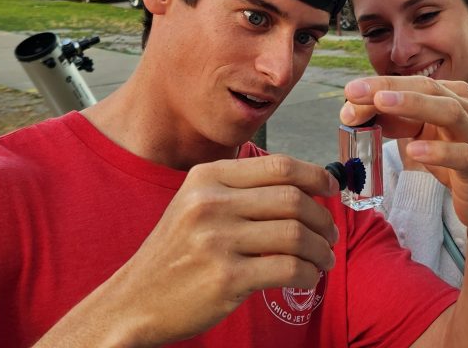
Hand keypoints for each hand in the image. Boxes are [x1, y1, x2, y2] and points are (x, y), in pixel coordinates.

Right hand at [48, 156, 340, 343]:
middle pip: (293, 200)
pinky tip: (308, 277)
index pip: (280, 166)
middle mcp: (210, 203)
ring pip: (296, 235)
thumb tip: (306, 186)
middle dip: (323, 218)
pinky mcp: (226, 278)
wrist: (134, 301)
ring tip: (324, 259)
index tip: (333, 190)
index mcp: (207, 177)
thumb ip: (242, 190)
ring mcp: (217, 241)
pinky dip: (308, 273)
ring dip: (320, 249)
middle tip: (331, 234)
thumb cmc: (176, 254)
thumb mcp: (197, 204)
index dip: (316, 176)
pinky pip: (288, 269)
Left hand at [340, 76, 467, 233]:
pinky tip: (413, 150)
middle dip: (391, 88)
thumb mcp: (424, 136)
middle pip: (430, 89)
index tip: (350, 91)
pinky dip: (438, 151)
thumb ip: (394, 122)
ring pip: (450, 112)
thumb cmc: (455, 161)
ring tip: (382, 104)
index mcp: (455, 98)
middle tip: (356, 92)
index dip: (381, 85)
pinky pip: (462, 155)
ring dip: (414, 105)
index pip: (415, 84)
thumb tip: (352, 111)